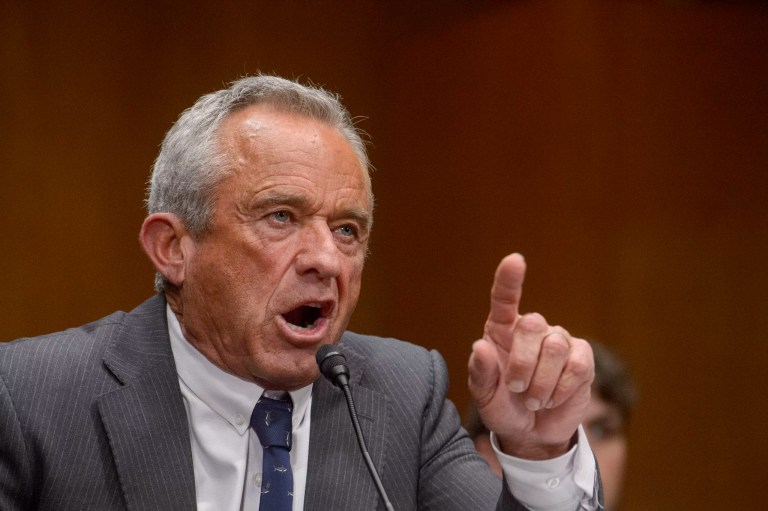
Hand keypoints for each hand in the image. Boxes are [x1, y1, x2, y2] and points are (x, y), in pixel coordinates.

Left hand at [467, 254, 593, 459]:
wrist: (532, 434)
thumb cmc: (504, 408)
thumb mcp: (485, 398)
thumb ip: (481, 374)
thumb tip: (480, 347)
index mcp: (501, 331)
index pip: (504, 299)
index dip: (509, 279)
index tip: (515, 260)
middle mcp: (532, 329)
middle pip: (533, 326)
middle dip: (523, 364)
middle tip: (518, 390)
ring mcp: (559, 340)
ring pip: (556, 347)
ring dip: (542, 382)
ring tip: (534, 401)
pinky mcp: (582, 358)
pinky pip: (577, 366)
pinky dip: (562, 389)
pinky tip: (552, 399)